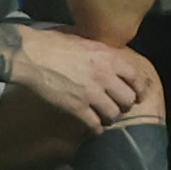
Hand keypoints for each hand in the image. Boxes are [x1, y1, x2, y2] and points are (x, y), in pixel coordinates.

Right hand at [10, 27, 150, 130]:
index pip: (135, 77)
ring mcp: (91, 93)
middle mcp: (104, 76)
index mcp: (107, 57)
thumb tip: (109, 61)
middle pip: (128, 99)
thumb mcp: (83, 41)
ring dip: (110, 117)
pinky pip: (95, 124)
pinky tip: (93, 127)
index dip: (139, 89)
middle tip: (119, 106)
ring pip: (114, 114)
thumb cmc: (52, 44)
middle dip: (125, 105)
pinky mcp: (77, 107)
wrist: (31, 55)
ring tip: (105, 117)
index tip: (138, 95)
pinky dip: (96, 128)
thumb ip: (100, 53)